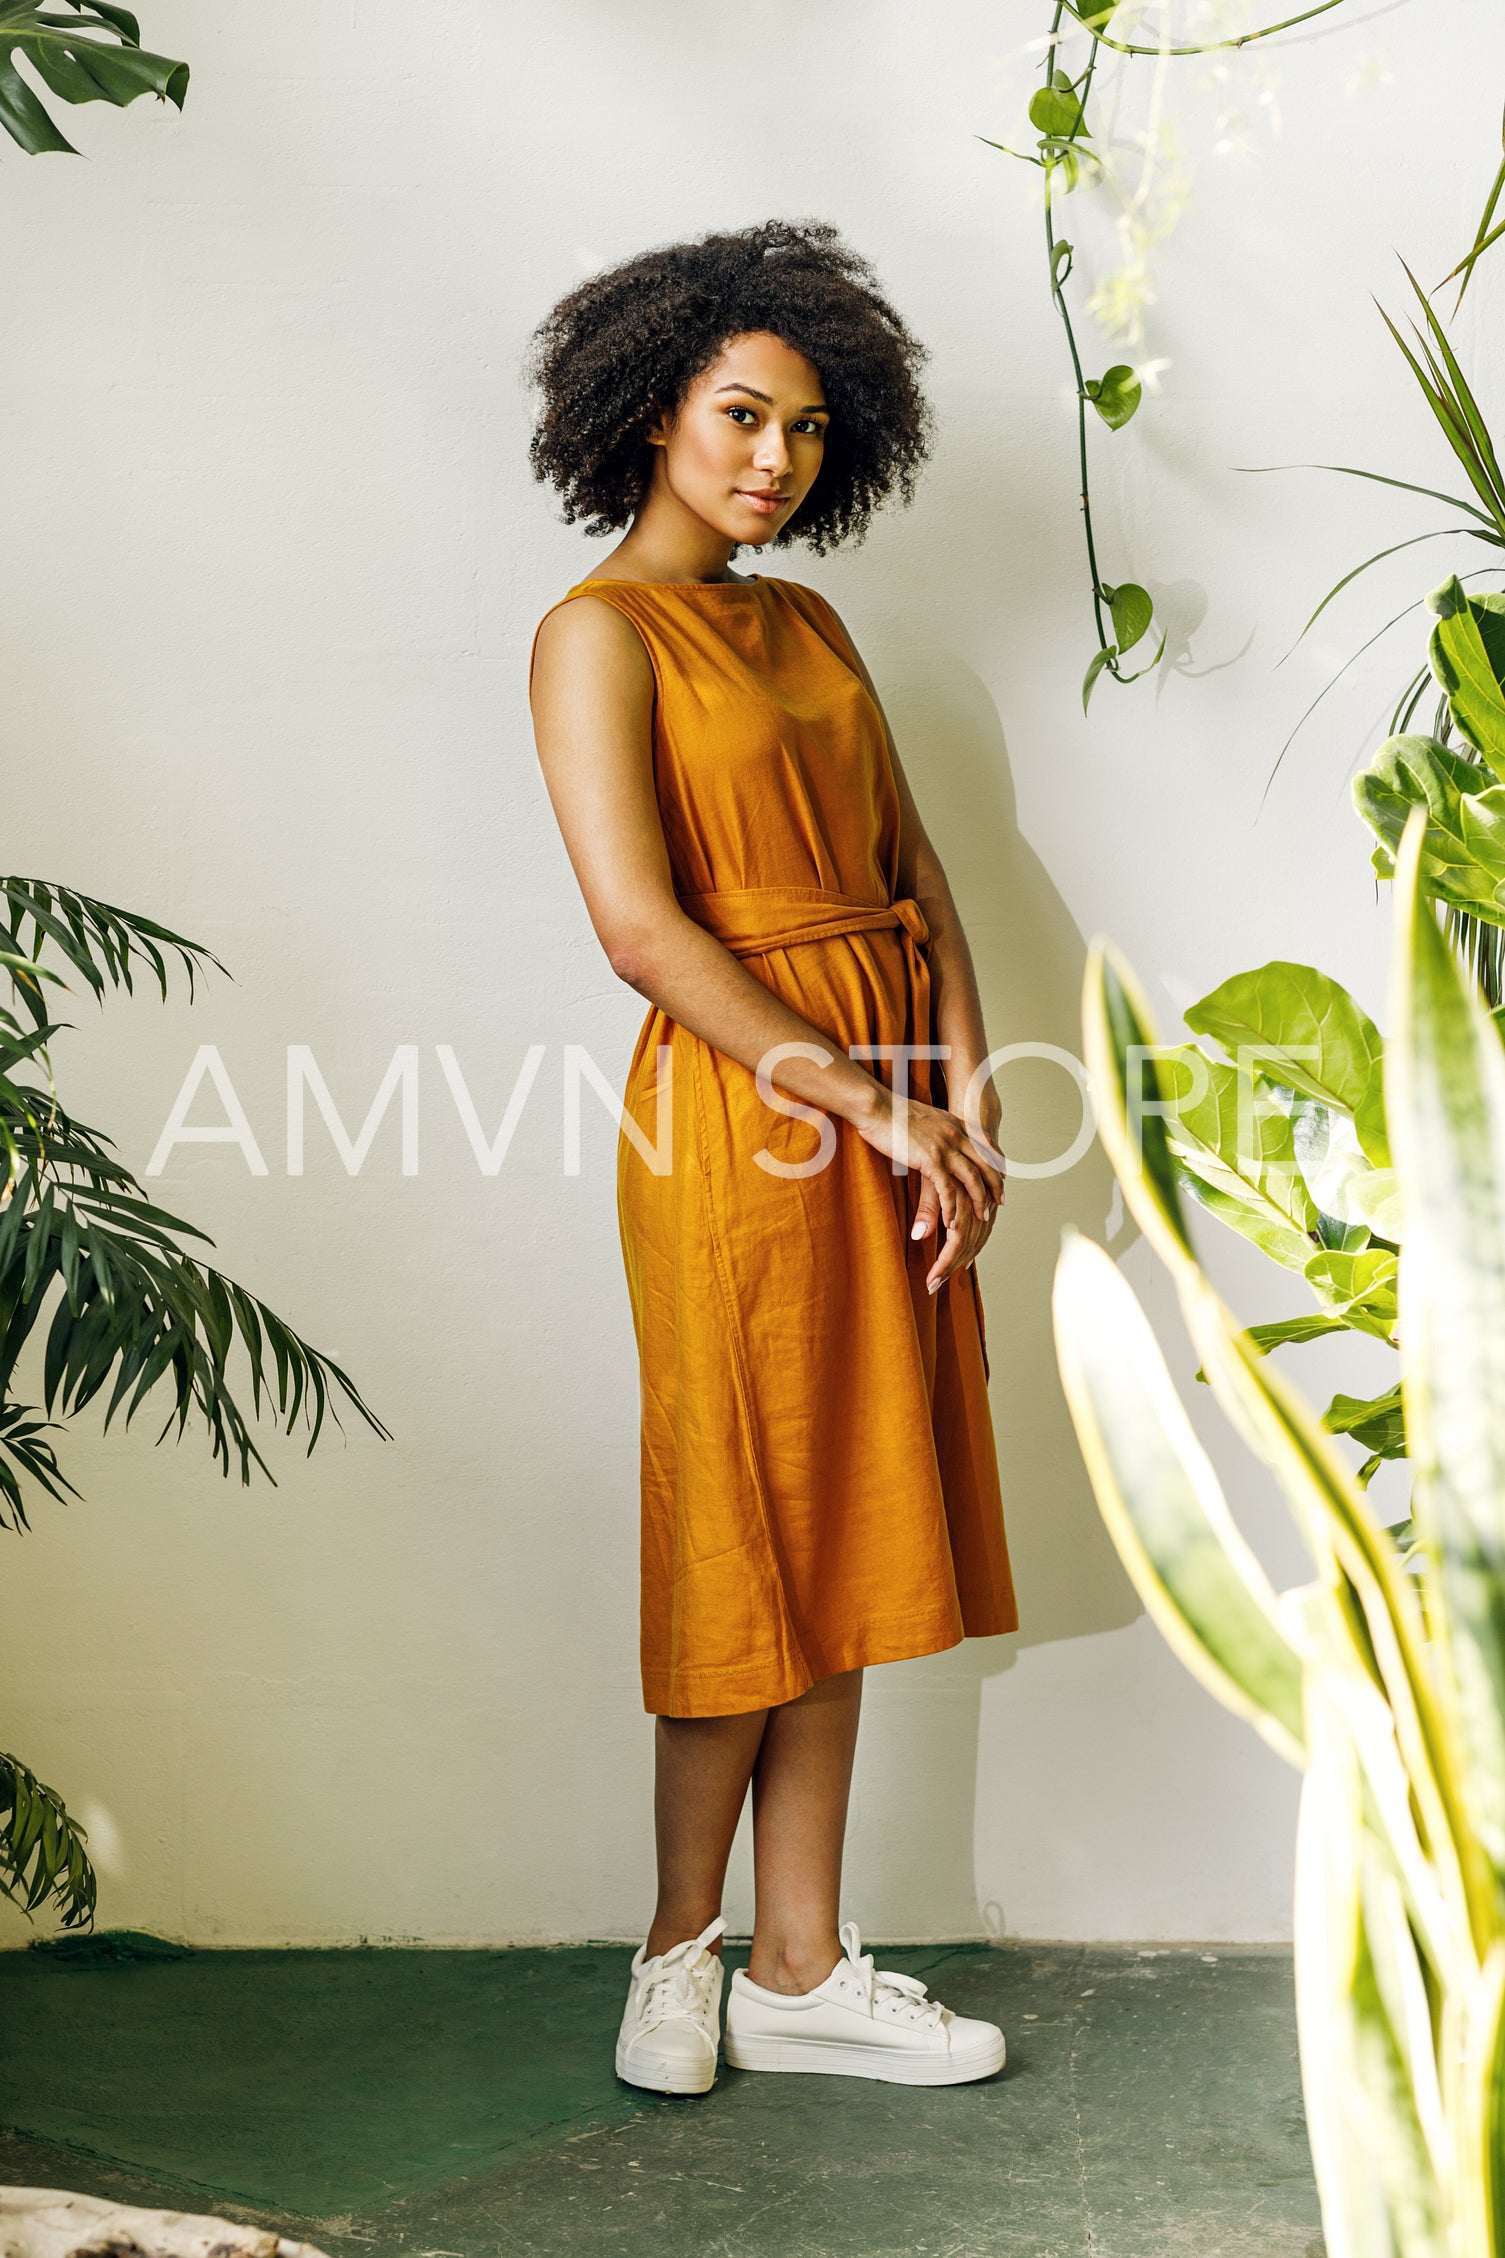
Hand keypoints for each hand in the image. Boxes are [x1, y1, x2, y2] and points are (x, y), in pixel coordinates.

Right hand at [856, 1080, 1006, 1294]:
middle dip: (995, 1186)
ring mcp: (944, 1147)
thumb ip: (936, 1128)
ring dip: (979, 1200)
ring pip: (972, 1178)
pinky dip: (951, 1208)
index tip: (1002, 1178)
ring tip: (982, 1217)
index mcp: (955, 1123)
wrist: (877, 1107)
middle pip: (986, 1164)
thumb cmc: (892, 1113)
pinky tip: (951, 1222)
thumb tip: (934, 1137)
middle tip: (999, 1203)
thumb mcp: (924, 1117)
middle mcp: (955, 1134)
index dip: (996, 1163)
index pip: (985, 1145)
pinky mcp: (930, 1160)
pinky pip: (948, 1189)